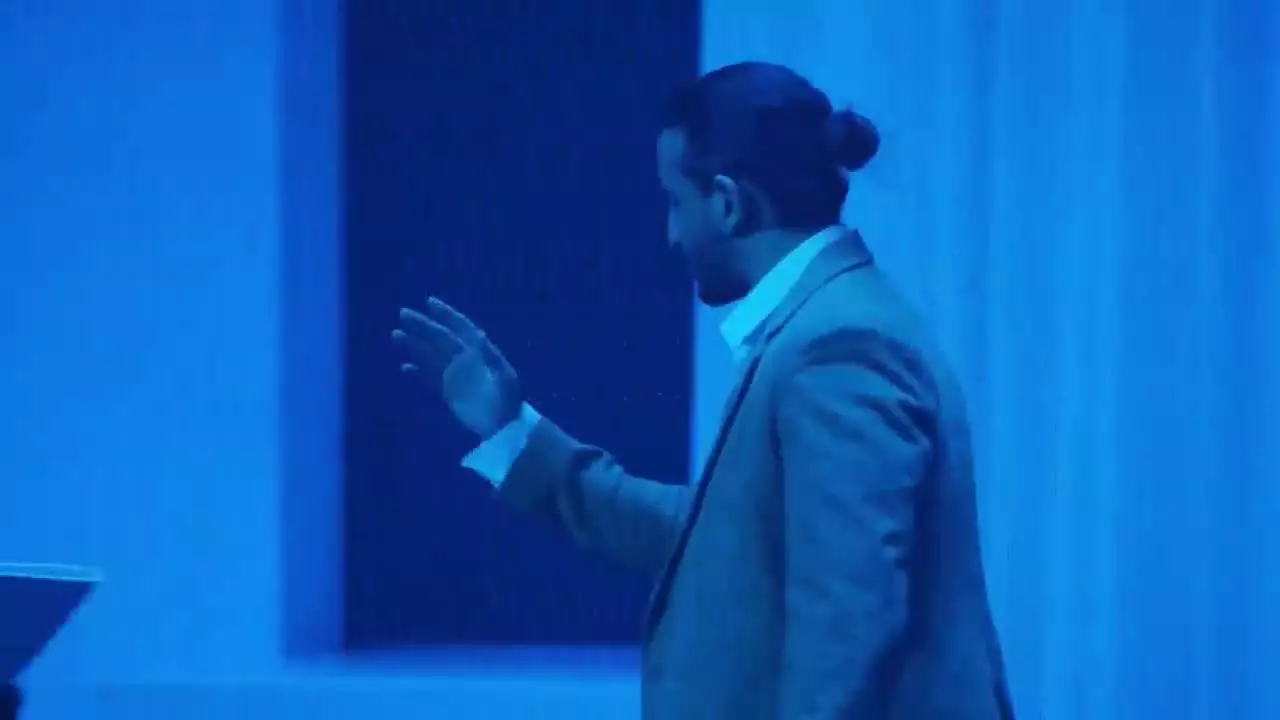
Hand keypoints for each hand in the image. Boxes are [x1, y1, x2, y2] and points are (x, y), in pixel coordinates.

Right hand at [392, 297, 522, 438]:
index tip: (429, 302)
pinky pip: (429, 377)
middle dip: (423, 325)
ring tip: (396, 334)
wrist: (503, 427)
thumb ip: (491, 358)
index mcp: (479, 352)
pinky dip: (417, 372)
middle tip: (403, 313)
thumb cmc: (508, 402)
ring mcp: (456, 374)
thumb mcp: (504, 379)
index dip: (446, 314)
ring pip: (431, 354)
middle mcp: (466, 359)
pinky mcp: (448, 390)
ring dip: (414, 344)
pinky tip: (404, 367)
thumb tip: (479, 334)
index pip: (461, 327)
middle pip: (440, 338)